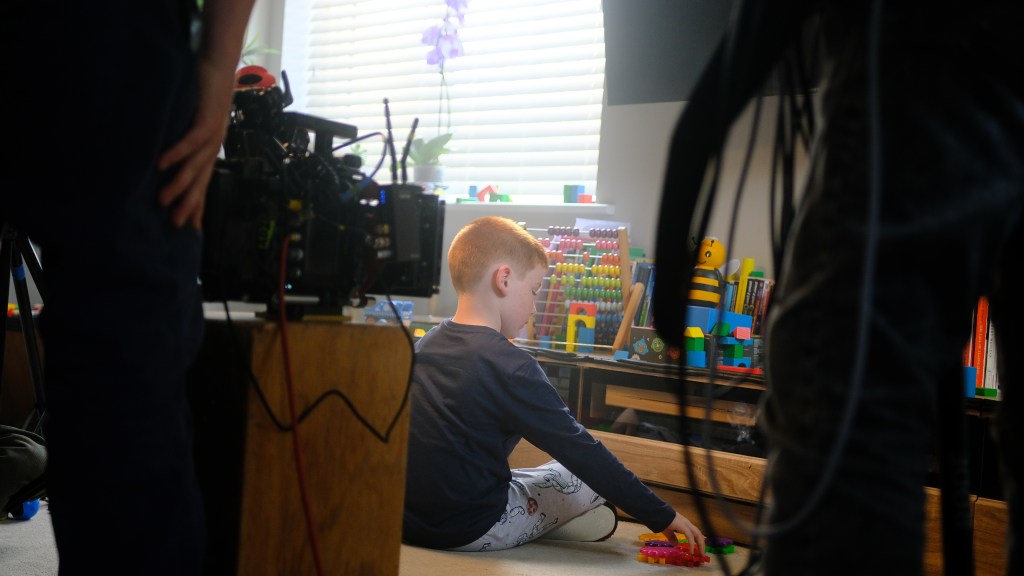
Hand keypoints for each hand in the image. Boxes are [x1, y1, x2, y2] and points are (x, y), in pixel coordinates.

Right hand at [157, 57, 234, 230]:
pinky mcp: (207, 119)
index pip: (203, 183)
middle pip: (201, 181)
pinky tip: (163, 165)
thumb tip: (162, 159)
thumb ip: (183, 140)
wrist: (219, 66)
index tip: (190, 228)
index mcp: (210, 150)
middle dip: (189, 204)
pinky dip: (177, 153)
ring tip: (164, 201)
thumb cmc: (203, 94)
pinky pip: (192, 141)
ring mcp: (213, 134)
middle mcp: (214, 147)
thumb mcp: (192, 122)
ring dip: (180, 185)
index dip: (197, 205)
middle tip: (176, 225)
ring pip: (196, 166)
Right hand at [661, 512, 704, 555]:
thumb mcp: (668, 531)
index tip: (699, 549)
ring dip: (700, 544)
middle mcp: (687, 523)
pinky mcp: (683, 526)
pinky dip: (692, 544)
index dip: (698, 541)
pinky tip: (691, 551)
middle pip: (698, 534)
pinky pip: (690, 536)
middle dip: (702, 544)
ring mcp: (686, 524)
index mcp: (684, 524)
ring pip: (697, 534)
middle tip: (702, 554)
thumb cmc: (662, 521)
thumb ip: (672, 537)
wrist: (659, 514)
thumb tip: (676, 544)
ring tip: (700, 554)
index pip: (695, 532)